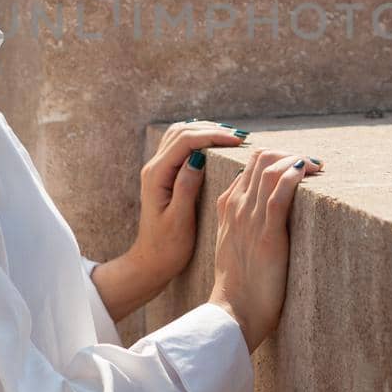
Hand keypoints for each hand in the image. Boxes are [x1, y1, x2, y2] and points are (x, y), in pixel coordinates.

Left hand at [132, 120, 248, 286]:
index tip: (237, 141)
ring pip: (179, 135)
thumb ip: (187, 187)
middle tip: (240, 137)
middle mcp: (154, 168)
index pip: (185, 142)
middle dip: (211, 130)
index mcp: (157, 176)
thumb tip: (198, 158)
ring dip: (204, 131)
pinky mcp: (164, 175)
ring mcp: (157, 170)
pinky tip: (214, 144)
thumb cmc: (168, 247)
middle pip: (182, 132)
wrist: (152, 261)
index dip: (212, 136)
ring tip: (230, 137)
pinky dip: (198, 139)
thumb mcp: (180, 220)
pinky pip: (180, 146)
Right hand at [209, 147, 323, 352]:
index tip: (298, 165)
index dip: (276, 157)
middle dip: (289, 153)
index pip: (250, 164)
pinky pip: (280, 193)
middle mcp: (236, 207)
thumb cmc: (239, 284)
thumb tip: (268, 208)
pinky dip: (295, 176)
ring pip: (271, 169)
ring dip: (297, 160)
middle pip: (261, 158)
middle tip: (312, 165)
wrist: (232, 313)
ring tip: (317, 167)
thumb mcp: (235, 244)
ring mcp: (250, 219)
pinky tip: (308, 173)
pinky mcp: (267, 235)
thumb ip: (244, 222)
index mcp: (227, 206)